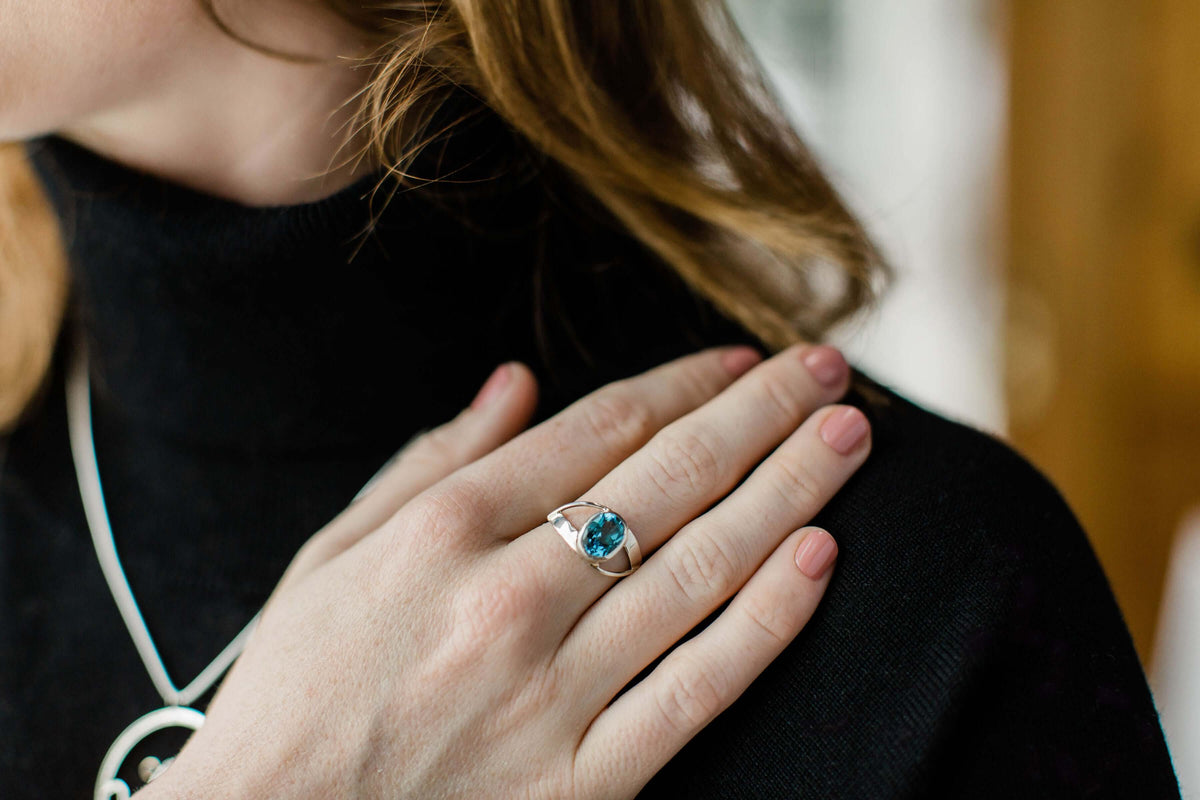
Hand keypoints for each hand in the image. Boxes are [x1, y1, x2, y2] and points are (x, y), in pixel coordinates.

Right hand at [141, 341, 869, 799]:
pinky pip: (698, 688)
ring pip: (701, 567)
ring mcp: (553, 691)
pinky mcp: (583, 780)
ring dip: (789, 491)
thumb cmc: (294, 690)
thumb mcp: (333, 553)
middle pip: (669, 480)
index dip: (686, 384)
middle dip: (762, 415)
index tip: (742, 360)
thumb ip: (432, 460)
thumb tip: (517, 382)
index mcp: (445, 531)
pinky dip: (766, 619)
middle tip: (829, 372)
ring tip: (850, 438)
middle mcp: (510, 598)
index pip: (602, 429)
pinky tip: (820, 558)